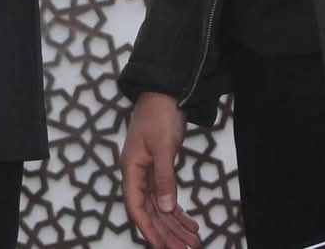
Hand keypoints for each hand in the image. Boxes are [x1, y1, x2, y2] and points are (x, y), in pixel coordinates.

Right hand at [120, 92, 200, 248]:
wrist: (163, 92)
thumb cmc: (159, 115)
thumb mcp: (164, 147)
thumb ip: (165, 178)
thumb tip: (167, 208)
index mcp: (132, 169)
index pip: (137, 208)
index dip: (149, 230)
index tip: (162, 247)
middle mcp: (138, 174)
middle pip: (151, 211)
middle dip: (167, 233)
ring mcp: (148, 172)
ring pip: (161, 207)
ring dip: (176, 225)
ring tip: (193, 242)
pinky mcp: (160, 169)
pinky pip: (167, 196)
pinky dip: (179, 211)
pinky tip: (191, 223)